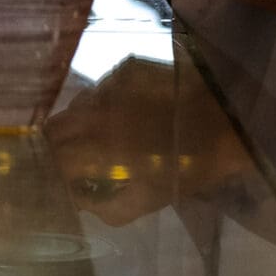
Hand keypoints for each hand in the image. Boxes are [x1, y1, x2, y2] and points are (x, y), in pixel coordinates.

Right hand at [46, 56, 250, 223]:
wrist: (228, 119)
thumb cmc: (191, 166)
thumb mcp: (152, 199)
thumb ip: (110, 207)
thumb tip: (82, 202)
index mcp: (102, 148)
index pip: (54, 158)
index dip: (46, 172)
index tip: (49, 183)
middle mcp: (98, 111)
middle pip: (54, 128)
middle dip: (53, 147)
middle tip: (64, 162)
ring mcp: (110, 84)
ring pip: (75, 106)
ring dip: (76, 126)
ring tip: (94, 140)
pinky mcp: (124, 67)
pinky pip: (98, 89)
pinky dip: (99, 106)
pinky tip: (118, 116)